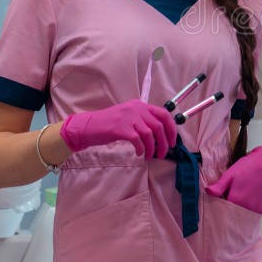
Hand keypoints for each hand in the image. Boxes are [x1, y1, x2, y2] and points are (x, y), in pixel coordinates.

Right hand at [59, 99, 176, 159]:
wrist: (88, 126)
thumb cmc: (109, 124)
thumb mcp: (129, 116)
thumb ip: (143, 120)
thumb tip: (161, 135)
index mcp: (140, 105)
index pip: (164, 114)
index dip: (172, 128)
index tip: (173, 141)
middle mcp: (136, 108)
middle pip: (159, 125)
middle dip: (165, 142)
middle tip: (163, 153)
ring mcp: (128, 117)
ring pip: (150, 134)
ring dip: (153, 148)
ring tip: (150, 156)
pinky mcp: (121, 128)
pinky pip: (138, 140)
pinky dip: (141, 149)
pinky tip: (139, 153)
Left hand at [205, 146, 261, 213]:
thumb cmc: (247, 167)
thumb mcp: (230, 174)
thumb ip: (219, 186)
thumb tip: (207, 192)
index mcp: (235, 199)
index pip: (222, 212)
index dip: (217, 209)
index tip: (215, 206)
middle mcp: (245, 207)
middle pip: (231, 216)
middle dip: (226, 213)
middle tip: (224, 204)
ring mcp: (254, 209)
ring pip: (240, 216)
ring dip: (236, 212)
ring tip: (234, 202)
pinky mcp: (260, 209)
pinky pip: (249, 215)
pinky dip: (244, 211)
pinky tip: (243, 202)